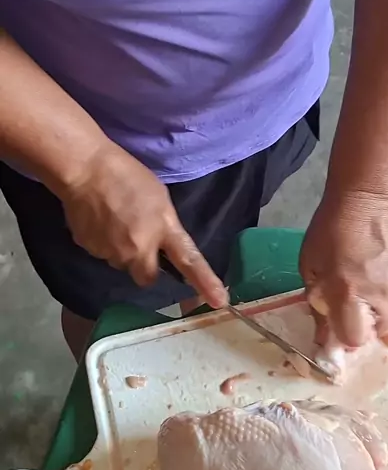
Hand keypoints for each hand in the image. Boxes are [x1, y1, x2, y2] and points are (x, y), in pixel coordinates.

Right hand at [61, 142, 227, 306]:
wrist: (86, 169)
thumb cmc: (128, 176)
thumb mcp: (159, 199)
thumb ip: (164, 227)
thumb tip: (160, 246)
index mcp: (164, 229)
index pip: (189, 261)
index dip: (206, 282)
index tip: (220, 300)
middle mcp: (140, 248)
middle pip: (146, 278)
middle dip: (145, 266)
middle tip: (139, 243)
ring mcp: (113, 253)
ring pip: (122, 264)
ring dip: (122, 252)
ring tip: (114, 222)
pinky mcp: (90, 250)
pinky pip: (101, 254)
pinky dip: (102, 243)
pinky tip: (99, 221)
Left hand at [299, 190, 387, 346]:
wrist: (367, 198)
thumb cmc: (331, 230)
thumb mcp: (311, 265)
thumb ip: (318, 302)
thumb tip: (324, 335)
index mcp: (348, 293)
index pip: (354, 338)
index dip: (345, 336)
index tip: (340, 323)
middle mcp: (379, 294)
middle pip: (378, 330)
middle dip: (364, 321)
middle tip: (353, 300)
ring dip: (379, 304)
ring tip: (368, 279)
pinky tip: (380, 268)